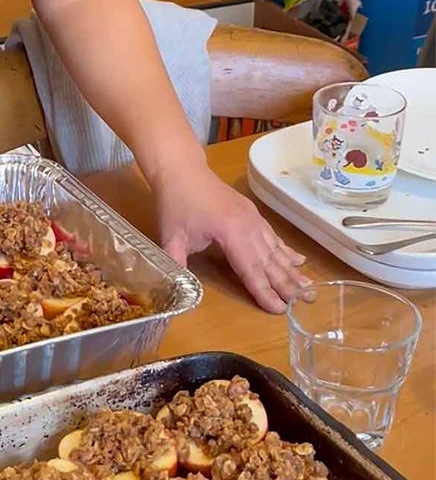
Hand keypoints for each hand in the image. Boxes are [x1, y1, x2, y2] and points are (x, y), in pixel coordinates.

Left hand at [154, 163, 308, 312]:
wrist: (181, 169)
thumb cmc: (175, 202)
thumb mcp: (170, 235)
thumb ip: (177, 263)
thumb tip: (178, 290)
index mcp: (229, 232)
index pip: (250, 268)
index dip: (264, 290)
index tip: (280, 309)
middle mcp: (247, 225)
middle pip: (269, 260)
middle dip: (288, 284)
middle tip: (308, 302)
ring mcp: (252, 218)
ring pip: (275, 249)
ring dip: (292, 271)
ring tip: (309, 289)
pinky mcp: (251, 214)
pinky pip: (272, 236)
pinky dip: (286, 250)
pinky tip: (299, 261)